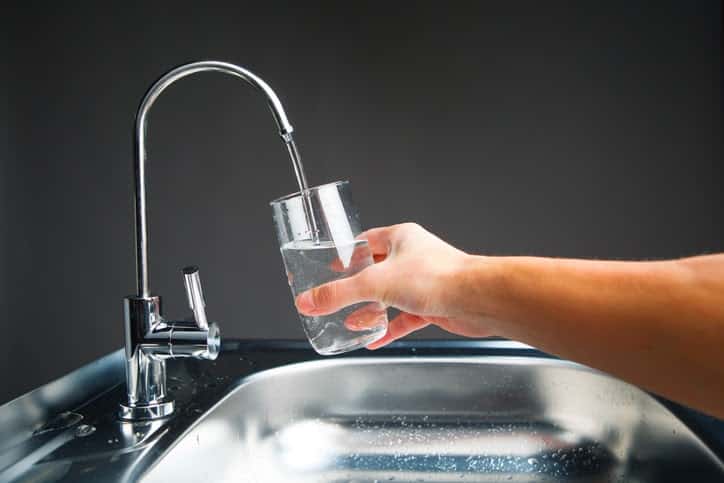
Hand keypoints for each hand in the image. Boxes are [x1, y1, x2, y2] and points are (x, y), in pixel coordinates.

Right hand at [295, 223, 493, 348]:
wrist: (477, 299)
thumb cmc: (438, 277)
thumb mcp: (375, 284)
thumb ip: (339, 294)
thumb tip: (308, 300)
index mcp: (399, 238)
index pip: (364, 242)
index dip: (345, 254)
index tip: (329, 266)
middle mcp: (412, 257)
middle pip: (375, 271)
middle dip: (355, 288)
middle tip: (335, 297)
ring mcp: (423, 281)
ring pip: (390, 296)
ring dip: (370, 310)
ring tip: (350, 322)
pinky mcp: (433, 304)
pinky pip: (405, 317)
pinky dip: (389, 328)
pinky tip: (375, 339)